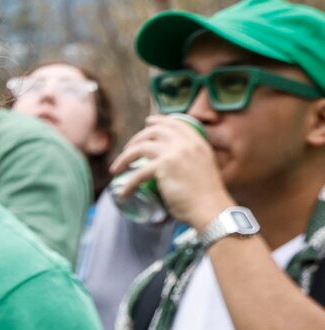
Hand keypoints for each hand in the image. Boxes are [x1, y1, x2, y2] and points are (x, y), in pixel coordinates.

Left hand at [111, 113, 230, 227]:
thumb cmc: (207, 197)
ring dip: (124, 157)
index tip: (148, 122)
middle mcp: (187, 144)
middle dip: (137, 138)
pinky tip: (124, 193)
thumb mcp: (202, 169)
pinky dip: (128, 184)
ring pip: (141, 147)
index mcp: (199, 143)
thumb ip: (188, 162)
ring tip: (117, 168)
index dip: (160, 120)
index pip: (177, 123)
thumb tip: (170, 168)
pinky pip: (138, 173)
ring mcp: (175, 153)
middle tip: (128, 149)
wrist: (211, 209)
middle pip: (155, 131)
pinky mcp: (164, 166)